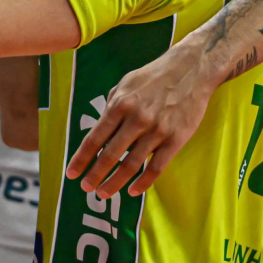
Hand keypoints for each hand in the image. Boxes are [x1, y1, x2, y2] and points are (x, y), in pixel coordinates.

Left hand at [65, 37, 216, 196]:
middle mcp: (136, 119)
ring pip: (131, 165)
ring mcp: (157, 130)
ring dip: (115, 182)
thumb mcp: (126, 83)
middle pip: (110, 155)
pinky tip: (133, 191)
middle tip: (85, 188)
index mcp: (120, 104)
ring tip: (103, 193)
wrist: (191, 70)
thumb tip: (101, 127)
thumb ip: (112, 105)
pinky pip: (156, 167)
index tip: (71, 172)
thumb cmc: (154, 77)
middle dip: (95, 174)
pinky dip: (143, 182)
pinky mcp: (175, 139)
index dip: (81, 158)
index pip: (95, 138)